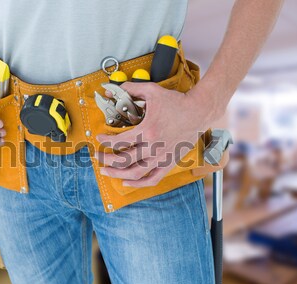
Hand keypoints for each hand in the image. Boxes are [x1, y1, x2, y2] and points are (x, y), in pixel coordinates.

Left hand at [95, 81, 215, 187]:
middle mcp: (153, 147)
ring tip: (106, 171)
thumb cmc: (177, 102)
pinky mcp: (169, 163)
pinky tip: (126, 182)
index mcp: (147, 130)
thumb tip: (115, 88)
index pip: (119, 141)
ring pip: (135, 173)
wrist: (198, 112)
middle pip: (123, 160)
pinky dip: (138, 184)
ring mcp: (161, 157)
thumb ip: (132, 89)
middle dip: (106, 159)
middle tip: (97, 156)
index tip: (99, 139)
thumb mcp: (153, 91)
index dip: (105, 142)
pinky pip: (152, 179)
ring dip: (117, 174)